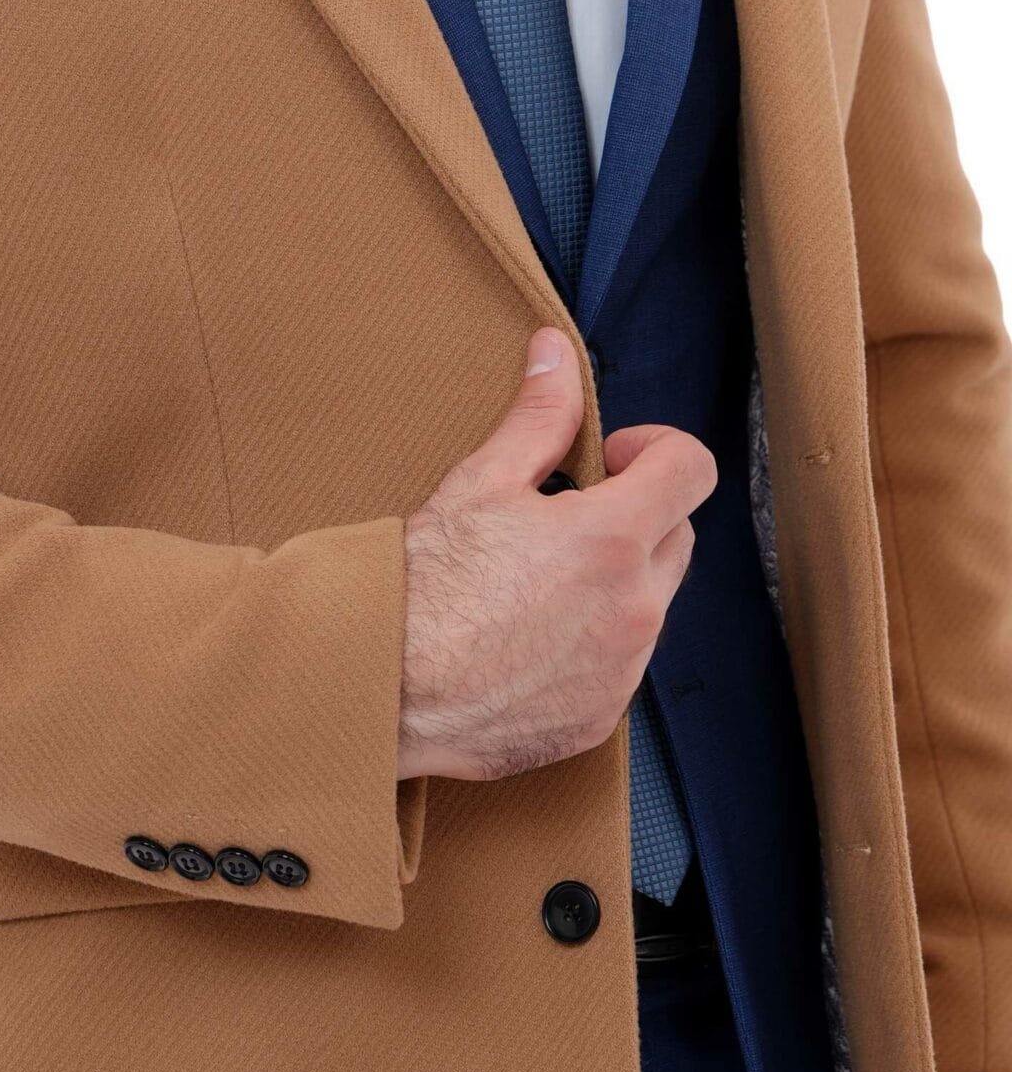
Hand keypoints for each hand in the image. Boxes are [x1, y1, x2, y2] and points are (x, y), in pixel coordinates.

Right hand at [396, 325, 717, 781]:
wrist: (380, 690)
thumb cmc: (422, 585)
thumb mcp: (480, 483)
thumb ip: (539, 417)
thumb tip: (557, 354)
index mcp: (611, 539)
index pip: (692, 470)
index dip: (657, 449)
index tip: (611, 460)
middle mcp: (633, 609)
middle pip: (679, 536)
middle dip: (637, 515)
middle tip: (564, 518)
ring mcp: (621, 671)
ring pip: (649, 604)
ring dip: (614, 582)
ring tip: (535, 584)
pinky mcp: (599, 717)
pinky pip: (620, 665)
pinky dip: (591, 645)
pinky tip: (528, 640)